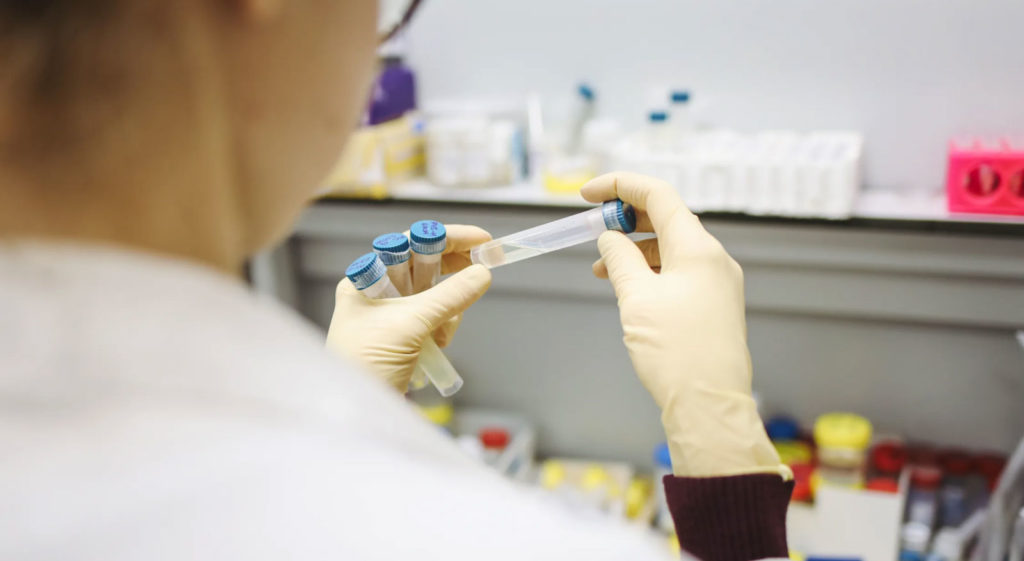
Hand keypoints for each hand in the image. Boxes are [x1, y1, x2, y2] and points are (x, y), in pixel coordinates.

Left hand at [326, 225, 491, 391]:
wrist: (354, 415)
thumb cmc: (365, 364)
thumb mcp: (410, 325)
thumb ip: (449, 296)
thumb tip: (482, 273)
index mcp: (366, 280)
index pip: (411, 243)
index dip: (447, 238)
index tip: (482, 240)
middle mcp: (377, 292)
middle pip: (425, 266)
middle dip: (453, 271)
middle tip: (484, 268)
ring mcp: (391, 316)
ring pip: (435, 294)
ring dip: (448, 308)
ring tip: (443, 333)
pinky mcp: (404, 337)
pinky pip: (434, 319)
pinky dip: (444, 326)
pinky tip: (439, 344)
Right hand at [583, 172, 785, 478]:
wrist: (709, 407)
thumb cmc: (676, 353)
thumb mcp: (636, 299)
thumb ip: (619, 259)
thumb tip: (609, 239)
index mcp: (698, 248)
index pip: (658, 196)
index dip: (620, 186)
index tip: (587, 194)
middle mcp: (713, 259)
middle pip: (667, 219)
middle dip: (625, 218)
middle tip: (591, 228)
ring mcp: (717, 283)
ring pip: (671, 248)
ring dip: (634, 248)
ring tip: (601, 267)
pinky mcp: (714, 306)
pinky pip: (679, 273)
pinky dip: (650, 271)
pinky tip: (628, 288)